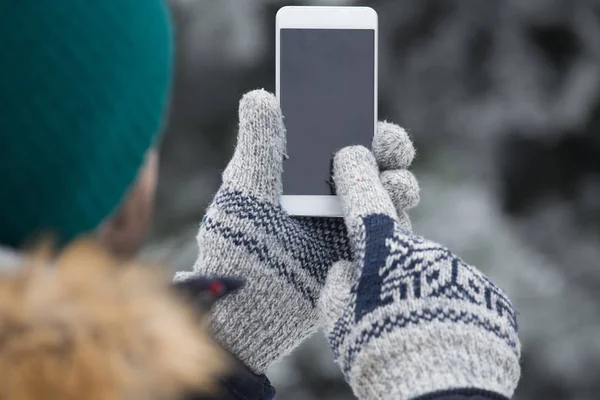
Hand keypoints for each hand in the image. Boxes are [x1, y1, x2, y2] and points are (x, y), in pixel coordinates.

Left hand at [175, 90, 418, 372]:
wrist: (251, 310)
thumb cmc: (239, 246)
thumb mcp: (246, 191)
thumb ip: (257, 146)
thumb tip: (261, 96)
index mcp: (301, 168)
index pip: (334, 132)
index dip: (354, 116)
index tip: (364, 107)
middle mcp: (329, 189)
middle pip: (370, 157)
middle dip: (388, 146)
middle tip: (395, 147)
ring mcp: (349, 219)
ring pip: (388, 190)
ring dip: (399, 182)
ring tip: (395, 186)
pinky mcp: (364, 249)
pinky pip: (392, 228)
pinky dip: (399, 218)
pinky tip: (396, 215)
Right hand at [319, 147, 520, 398]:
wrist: (445, 386)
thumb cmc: (380, 351)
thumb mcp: (338, 319)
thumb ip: (336, 284)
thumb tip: (345, 270)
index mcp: (379, 247)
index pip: (362, 192)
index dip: (353, 169)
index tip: (350, 150)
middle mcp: (418, 248)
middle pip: (393, 225)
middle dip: (380, 227)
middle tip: (373, 240)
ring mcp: (452, 267)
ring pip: (420, 260)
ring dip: (406, 276)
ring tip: (399, 309)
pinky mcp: (480, 290)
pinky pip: (446, 284)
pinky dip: (434, 297)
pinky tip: (427, 321)